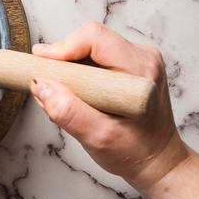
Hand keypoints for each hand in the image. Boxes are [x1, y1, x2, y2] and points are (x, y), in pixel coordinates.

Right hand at [29, 21, 188, 191]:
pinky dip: (80, 71)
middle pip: (90, 39)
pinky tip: (80, 92)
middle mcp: (144, 58)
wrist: (157, 161)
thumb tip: (42, 86)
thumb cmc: (135, 152)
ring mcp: (138, 59)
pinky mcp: (130, 63)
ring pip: (90, 46)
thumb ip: (68, 112)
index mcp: (140, 70)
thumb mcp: (98, 138)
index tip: (43, 64)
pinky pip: (95, 55)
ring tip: (68, 93)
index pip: (95, 37)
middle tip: (51, 84)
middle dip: (64, 59)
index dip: (63, 47)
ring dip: (71, 66)